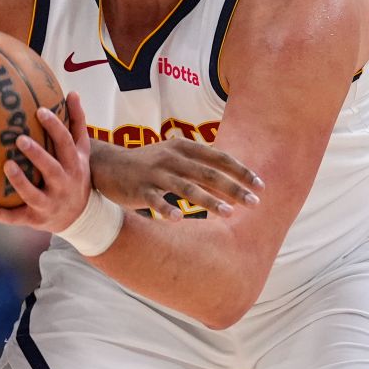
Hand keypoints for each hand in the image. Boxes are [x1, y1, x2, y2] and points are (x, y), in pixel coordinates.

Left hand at [0, 91, 92, 233]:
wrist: (81, 217)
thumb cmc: (75, 173)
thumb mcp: (82, 151)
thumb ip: (77, 123)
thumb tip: (72, 92)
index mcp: (74, 165)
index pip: (66, 144)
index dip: (55, 127)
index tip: (39, 111)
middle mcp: (63, 185)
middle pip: (52, 169)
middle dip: (38, 155)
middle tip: (20, 138)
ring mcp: (49, 204)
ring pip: (33, 195)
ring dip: (20, 182)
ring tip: (6, 165)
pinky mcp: (35, 219)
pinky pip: (16, 218)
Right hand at [89, 133, 262, 219]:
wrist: (107, 166)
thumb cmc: (148, 166)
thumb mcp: (174, 160)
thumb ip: (200, 170)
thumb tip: (232, 187)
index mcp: (183, 148)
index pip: (218, 158)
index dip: (241, 171)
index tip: (260, 186)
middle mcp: (171, 158)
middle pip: (207, 173)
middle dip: (234, 188)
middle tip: (255, 203)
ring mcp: (154, 173)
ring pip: (186, 187)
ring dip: (209, 201)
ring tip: (229, 214)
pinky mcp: (138, 188)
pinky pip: (155, 200)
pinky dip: (167, 209)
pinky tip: (180, 219)